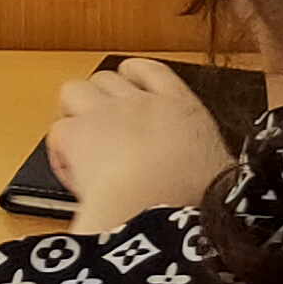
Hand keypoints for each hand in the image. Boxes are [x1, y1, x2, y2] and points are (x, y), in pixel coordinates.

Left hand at [49, 56, 236, 231]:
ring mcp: (107, 114)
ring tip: (81, 141)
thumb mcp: (224, 177)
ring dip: (74, 112)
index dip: (133, 75)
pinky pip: (58, 129)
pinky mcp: (79, 134)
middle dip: (100, 99)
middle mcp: (142, 103)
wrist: (164, 211)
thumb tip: (221, 177)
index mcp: (183, 110)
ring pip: (75, 90)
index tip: (128, 86)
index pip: (151, 71)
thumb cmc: (199, 203)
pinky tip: (70, 168)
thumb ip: (214, 165)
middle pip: (107, 77)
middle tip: (101, 129)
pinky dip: (60, 148)